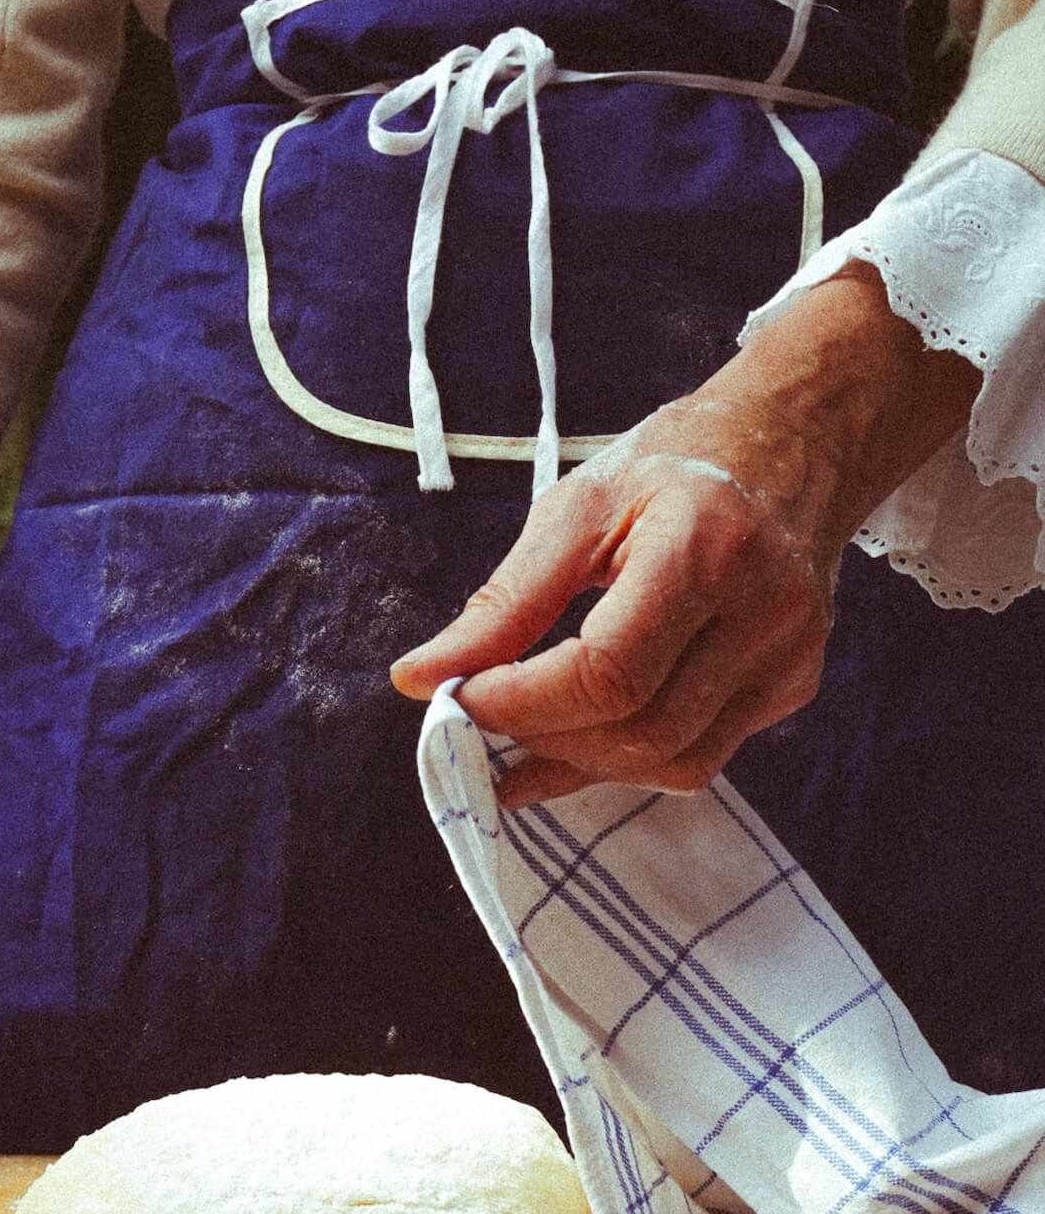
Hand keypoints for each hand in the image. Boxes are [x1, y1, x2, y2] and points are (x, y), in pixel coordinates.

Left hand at [392, 265, 980, 805]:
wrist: (791, 448)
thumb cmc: (672, 470)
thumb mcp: (576, 509)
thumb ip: (502, 602)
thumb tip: (419, 677)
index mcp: (704, 546)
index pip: (607, 671)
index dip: (521, 703)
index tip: (458, 699)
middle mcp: (764, 610)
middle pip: (641, 730)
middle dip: (545, 740)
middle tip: (486, 720)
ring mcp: (788, 657)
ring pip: (674, 762)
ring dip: (584, 765)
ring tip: (528, 736)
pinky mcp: (793, 686)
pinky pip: (700, 756)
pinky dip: (628, 760)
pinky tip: (584, 738)